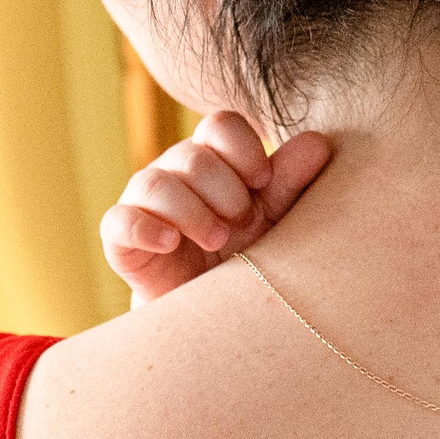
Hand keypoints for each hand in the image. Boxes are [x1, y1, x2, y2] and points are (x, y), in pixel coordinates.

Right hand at [101, 113, 333, 305]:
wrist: (211, 313)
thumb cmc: (246, 254)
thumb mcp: (274, 219)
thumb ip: (291, 181)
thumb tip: (319, 143)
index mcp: (213, 158)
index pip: (220, 125)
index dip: (244, 149)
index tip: (263, 182)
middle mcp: (174, 171)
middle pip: (192, 157)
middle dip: (224, 192)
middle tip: (242, 224)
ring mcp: (143, 202)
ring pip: (155, 184)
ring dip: (192, 212)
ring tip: (217, 240)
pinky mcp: (121, 238)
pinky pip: (120, 221)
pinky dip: (145, 229)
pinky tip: (171, 243)